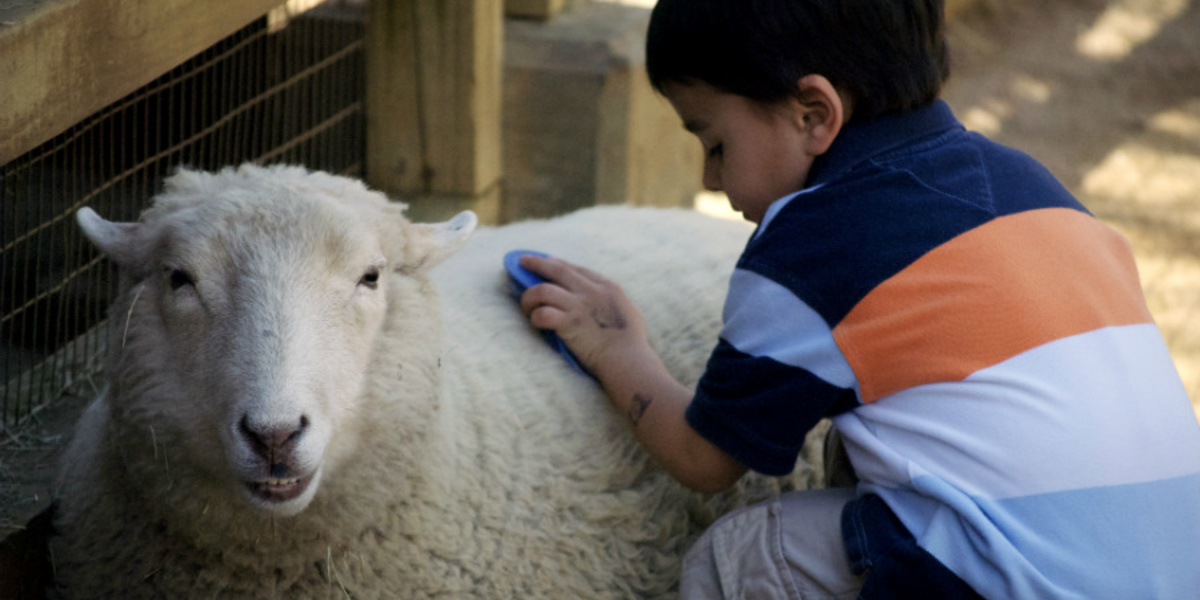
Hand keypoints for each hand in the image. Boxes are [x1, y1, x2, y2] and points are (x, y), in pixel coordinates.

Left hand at [517, 255, 648, 380]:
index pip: (576, 269)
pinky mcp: (570, 324)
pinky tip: (535, 322)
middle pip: (558, 270)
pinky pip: (543, 314)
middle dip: (537, 263)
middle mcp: (592, 291)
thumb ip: (613, 302)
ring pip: (543, 290)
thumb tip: (605, 300)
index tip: (546, 261)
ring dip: (530, 297)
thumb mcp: (629, 311)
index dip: (558, 263)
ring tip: (526, 306)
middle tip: (523, 261)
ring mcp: (580, 306)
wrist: (629, 360)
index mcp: (607, 287)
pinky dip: (535, 317)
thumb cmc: (633, 342)